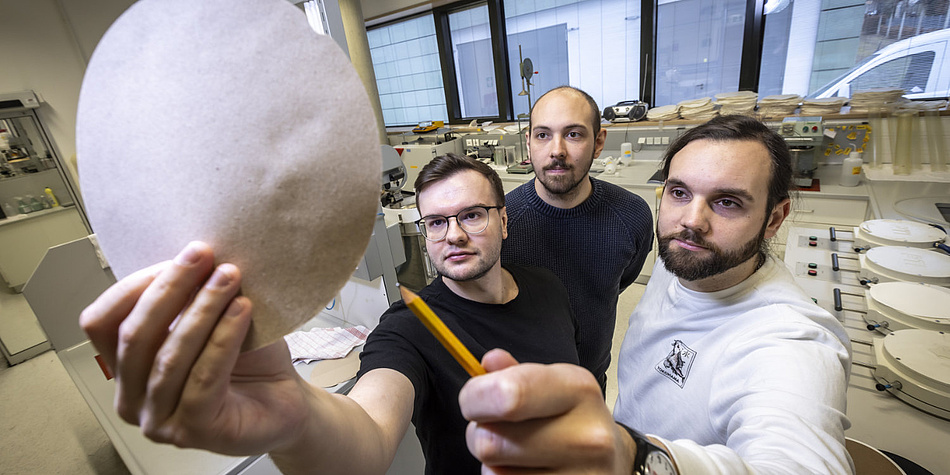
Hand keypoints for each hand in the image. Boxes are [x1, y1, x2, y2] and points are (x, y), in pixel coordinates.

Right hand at [80, 242, 311, 455]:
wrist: (285, 401)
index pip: (101, 323)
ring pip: (170, 355)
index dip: (135, 286)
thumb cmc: (247, 361)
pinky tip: (241, 310)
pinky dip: (223, 338)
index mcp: (124, 368)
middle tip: (203, 255)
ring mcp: (160, 420)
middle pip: (134, 335)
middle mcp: (132, 399)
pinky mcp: (194, 430)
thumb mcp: (208, 319)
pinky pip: (204, 377)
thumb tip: (187, 254)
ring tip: (229, 278)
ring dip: (201, 308)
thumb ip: (187, 296)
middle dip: (170, 288)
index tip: (178, 257)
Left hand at [459, 349, 634, 473]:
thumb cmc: (568, 418)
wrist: (611, 460)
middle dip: (479, 434)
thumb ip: (514, 373)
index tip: (473, 400)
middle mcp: (586, 437)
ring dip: (492, 464)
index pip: (507, 395)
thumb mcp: (550, 384)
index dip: (474, 398)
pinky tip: (524, 472)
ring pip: (493, 473)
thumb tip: (489, 363)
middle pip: (490, 442)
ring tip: (515, 454)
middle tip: (496, 431)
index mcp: (578, 390)